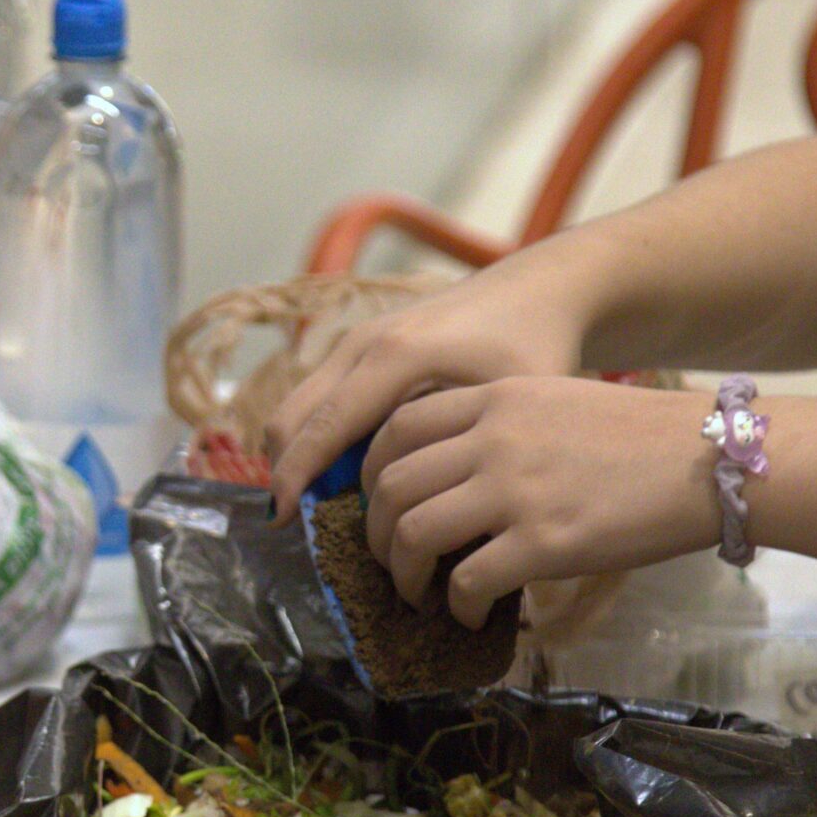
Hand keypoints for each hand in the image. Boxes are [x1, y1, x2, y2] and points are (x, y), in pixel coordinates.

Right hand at [264, 247, 594, 519]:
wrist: (537, 290)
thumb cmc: (533, 347)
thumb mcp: (508, 406)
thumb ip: (464, 453)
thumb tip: (427, 523)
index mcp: (396, 356)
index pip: (324, 425)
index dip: (296, 476)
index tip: (280, 521)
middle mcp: (363, 343)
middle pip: (293, 415)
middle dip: (285, 471)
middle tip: (298, 526)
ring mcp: (357, 340)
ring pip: (299, 406)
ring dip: (298, 455)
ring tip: (320, 509)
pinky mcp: (361, 346)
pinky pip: (319, 397)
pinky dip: (316, 437)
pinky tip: (343, 476)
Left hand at [360, 376, 716, 625]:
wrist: (711, 458)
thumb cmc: (643, 437)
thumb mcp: (558, 402)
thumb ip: (503, 426)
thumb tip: (459, 473)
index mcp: (496, 398)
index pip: (397, 429)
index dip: (372, 474)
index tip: (380, 505)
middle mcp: (493, 439)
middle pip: (391, 486)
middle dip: (376, 534)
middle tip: (390, 561)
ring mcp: (515, 490)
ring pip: (413, 534)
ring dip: (404, 574)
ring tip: (419, 594)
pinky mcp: (543, 542)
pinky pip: (466, 581)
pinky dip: (456, 605)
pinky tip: (469, 612)